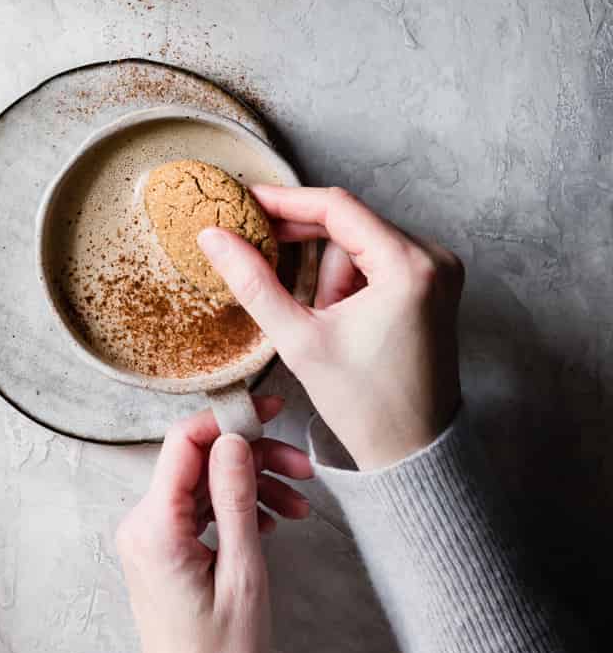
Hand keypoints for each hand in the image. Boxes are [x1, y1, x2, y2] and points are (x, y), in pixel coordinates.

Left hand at [115, 398, 312, 652]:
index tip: (269, 412)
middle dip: (252, 459)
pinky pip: (200, 511)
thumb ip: (236, 501)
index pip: (183, 444)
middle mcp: (142, 525)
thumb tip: (234, 439)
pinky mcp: (163, 551)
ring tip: (300, 506)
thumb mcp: (242, 576)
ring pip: (204, 485)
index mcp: (154, 528)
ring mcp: (150, 538)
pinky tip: (271, 524)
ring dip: (252, 486)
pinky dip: (236, 509)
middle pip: (198, 462)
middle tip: (303, 469)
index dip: (227, 420)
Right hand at [198, 187, 463, 471]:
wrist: (412, 451)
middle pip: (349, 226)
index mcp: (408, 267)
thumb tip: (213, 237)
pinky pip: (379, 260)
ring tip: (325, 323)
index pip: (337, 207)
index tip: (247, 202)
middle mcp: (434, 258)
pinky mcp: (435, 285)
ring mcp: (440, 270)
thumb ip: (252, 281)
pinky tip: (341, 318)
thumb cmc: (365, 404)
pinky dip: (351, 281)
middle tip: (272, 273)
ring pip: (361, 244)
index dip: (286, 201)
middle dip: (310, 254)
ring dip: (331, 275)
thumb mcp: (298, 340)